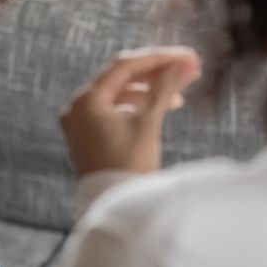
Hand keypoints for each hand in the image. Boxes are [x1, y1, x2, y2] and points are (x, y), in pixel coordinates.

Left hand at [59, 46, 201, 176]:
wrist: (115, 208)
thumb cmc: (129, 166)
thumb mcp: (148, 124)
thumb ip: (164, 89)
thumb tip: (183, 64)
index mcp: (86, 100)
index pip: (125, 65)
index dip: (160, 58)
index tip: (188, 58)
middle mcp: (77, 107)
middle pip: (120, 77)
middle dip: (156, 73)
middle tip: (188, 71)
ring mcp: (80, 122)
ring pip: (118, 94)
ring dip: (148, 91)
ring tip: (177, 97)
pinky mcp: (88, 136)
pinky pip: (113, 110)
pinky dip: (136, 107)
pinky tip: (157, 109)